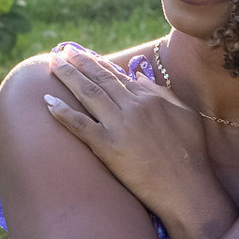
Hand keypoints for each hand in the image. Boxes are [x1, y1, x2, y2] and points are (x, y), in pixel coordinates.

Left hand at [45, 46, 216, 220]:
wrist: (186, 187)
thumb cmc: (191, 154)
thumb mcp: (185, 115)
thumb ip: (162, 93)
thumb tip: (139, 77)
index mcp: (150, 98)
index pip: (118, 76)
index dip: (98, 64)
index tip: (84, 55)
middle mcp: (132, 106)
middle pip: (99, 79)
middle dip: (79, 62)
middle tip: (62, 51)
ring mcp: (118, 125)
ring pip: (87, 94)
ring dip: (68, 76)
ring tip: (53, 63)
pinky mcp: (107, 146)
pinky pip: (80, 125)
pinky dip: (62, 112)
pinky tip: (47, 101)